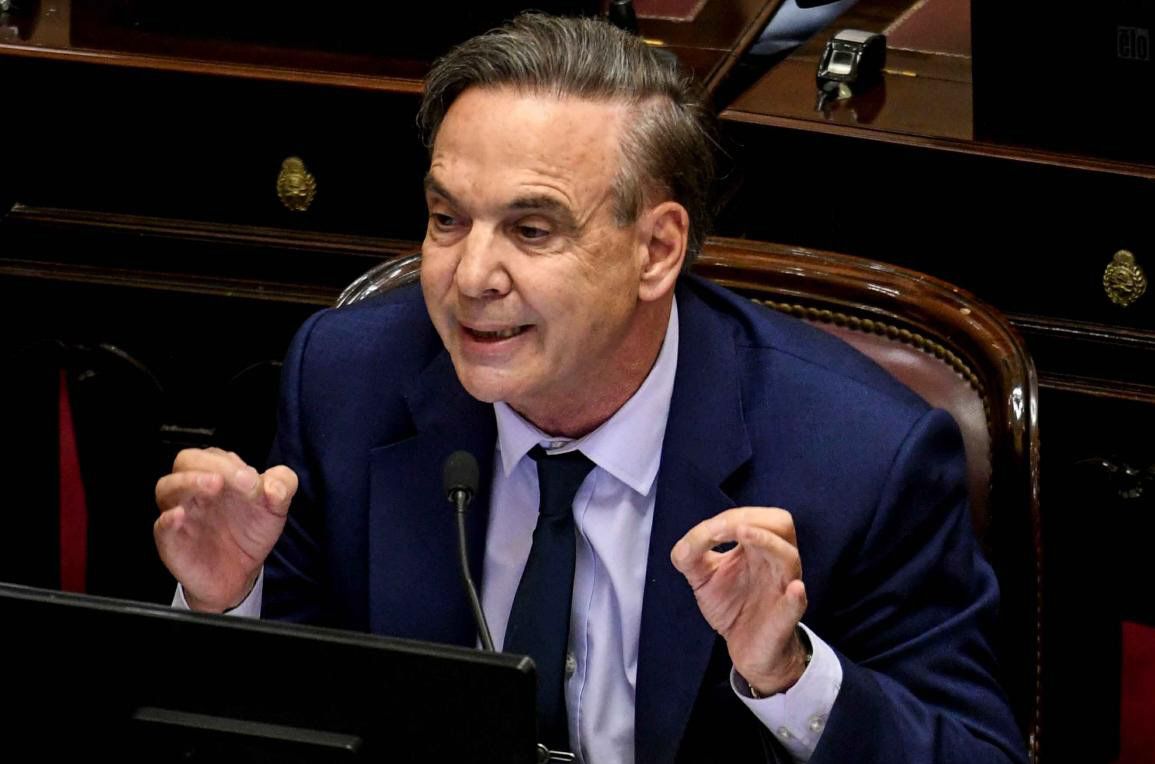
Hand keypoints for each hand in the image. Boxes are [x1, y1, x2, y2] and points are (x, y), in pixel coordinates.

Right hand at [154, 448, 297, 612]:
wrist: (240, 574)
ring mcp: (180, 514)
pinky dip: (167, 519)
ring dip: (188, 481)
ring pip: (167, 488)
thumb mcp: (275, 507)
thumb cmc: (249, 532)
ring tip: (213, 485)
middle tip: (235, 479)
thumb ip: (283, 486)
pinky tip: (180, 516)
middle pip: (186, 461)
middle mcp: (195, 490)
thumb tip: (276, 485)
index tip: (253, 481)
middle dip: (210, 465)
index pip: (214, 455)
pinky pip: (161, 526)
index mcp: (218, 475)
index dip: (232, 463)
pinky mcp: (171, 541)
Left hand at [671, 507, 808, 695]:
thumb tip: (685, 545)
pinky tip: (794, 589)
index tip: (704, 532)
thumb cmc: (731, 605)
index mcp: (758, 547)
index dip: (727, 518)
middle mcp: (775, 561)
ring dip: (766, 542)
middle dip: (750, 519)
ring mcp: (782, 587)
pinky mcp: (785, 618)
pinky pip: (796, 604)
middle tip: (719, 528)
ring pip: (788, 557)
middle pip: (780, 524)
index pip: (752, 517)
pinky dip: (796, 597)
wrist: (745, 648)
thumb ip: (689, 555)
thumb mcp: (703, 576)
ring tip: (743, 533)